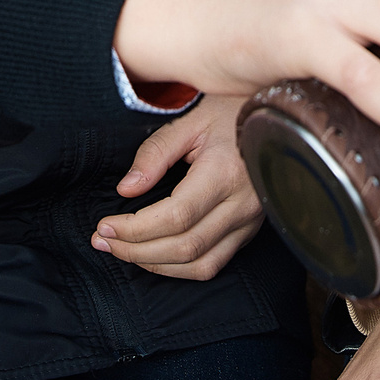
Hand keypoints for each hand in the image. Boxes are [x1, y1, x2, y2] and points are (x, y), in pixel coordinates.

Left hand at [91, 97, 260, 280]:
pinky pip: (214, 263)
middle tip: (101, 241)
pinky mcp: (250, 229)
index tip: (104, 225)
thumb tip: (126, 190)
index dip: (135, 228)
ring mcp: (250, 221)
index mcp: (226, 173)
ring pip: (200, 264)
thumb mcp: (191, 120)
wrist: (277, 116)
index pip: (175, 216)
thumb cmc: (233, 110)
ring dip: (155, 265)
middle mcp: (242, 204)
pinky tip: (154, 257)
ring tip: (122, 251)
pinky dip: (180, 268)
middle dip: (135, 250)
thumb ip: (155, 153)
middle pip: (184, 246)